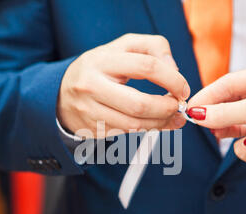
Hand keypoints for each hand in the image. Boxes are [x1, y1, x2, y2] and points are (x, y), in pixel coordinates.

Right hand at [57, 33, 189, 137]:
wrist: (62, 93)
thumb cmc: (101, 68)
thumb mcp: (123, 47)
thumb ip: (153, 47)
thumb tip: (175, 71)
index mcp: (102, 60)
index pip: (146, 66)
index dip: (172, 79)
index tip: (183, 89)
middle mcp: (92, 86)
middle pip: (140, 104)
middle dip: (167, 108)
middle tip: (179, 107)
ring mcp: (89, 111)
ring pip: (134, 124)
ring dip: (160, 123)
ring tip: (172, 117)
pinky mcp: (92, 129)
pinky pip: (126, 133)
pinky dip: (147, 130)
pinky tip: (156, 123)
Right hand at [188, 63, 245, 182]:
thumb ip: (224, 112)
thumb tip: (198, 113)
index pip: (228, 84)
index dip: (208, 96)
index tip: (191, 107)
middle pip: (229, 105)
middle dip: (216, 115)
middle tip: (200, 123)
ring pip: (234, 125)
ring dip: (227, 131)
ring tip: (220, 134)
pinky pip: (244, 145)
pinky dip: (244, 149)